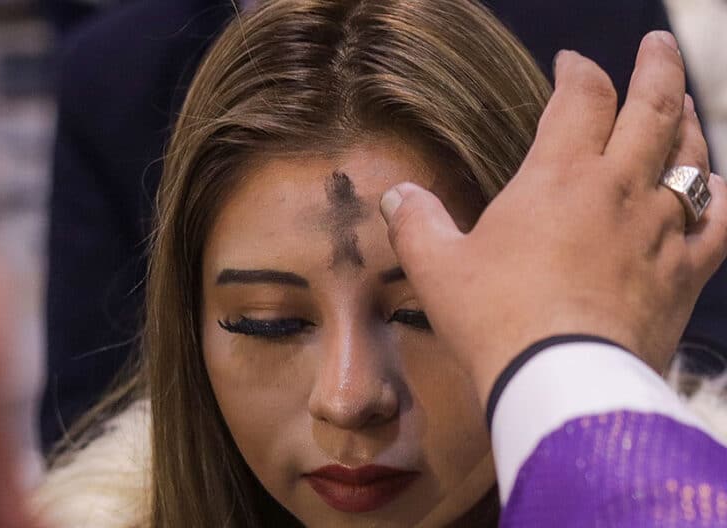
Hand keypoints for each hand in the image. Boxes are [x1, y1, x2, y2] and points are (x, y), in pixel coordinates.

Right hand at [380, 31, 726, 408]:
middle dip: (656, 67)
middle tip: (658, 44)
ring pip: (691, 156)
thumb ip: (415, 222)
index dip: (577, 71)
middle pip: (653, 108)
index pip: (580, 99)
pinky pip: (718, 221)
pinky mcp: (685, 272)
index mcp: (559, 177)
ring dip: (689, 121)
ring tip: (685, 105)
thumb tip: (394, 195)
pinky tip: (714, 188)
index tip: (569, 62)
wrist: (560, 382)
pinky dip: (718, 196)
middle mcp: (618, 189)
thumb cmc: (495, 319)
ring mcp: (660, 228)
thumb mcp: (437, 268)